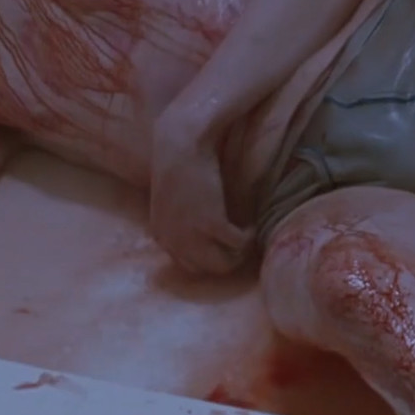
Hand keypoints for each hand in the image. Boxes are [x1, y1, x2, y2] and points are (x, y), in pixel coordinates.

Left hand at [149, 110, 249, 275]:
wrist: (181, 145)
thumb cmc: (176, 165)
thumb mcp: (171, 202)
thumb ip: (179, 221)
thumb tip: (197, 231)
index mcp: (162, 235)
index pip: (187, 265)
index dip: (208, 259)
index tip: (222, 249)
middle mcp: (174, 241)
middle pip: (206, 269)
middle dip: (225, 261)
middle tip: (240, 247)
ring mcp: (192, 235)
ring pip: (223, 264)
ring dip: (239, 254)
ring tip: (248, 237)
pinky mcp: (212, 225)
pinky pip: (238, 244)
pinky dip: (248, 238)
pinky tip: (252, 226)